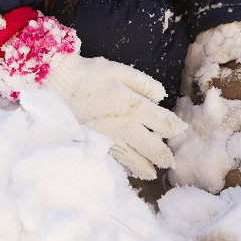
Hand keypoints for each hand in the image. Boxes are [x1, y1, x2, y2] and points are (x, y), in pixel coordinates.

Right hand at [44, 53, 186, 179]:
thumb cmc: (90, 75)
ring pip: (138, 162)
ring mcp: (112, 140)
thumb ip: (144, 84)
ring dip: (149, 167)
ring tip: (153, 170)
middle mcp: (126, 127)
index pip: (165, 123)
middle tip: (169, 160)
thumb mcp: (120, 71)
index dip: (176, 127)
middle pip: (155, 149)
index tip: (180, 128)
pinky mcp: (98, 146)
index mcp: (135, 106)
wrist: (59, 85)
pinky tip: (130, 168)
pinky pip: (119, 163)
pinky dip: (128, 168)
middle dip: (165, 155)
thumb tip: (162, 97)